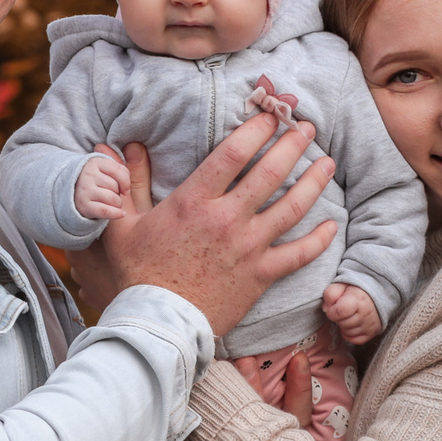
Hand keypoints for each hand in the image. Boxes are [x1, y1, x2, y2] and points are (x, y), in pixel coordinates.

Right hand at [74, 152, 127, 220]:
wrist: (75, 198)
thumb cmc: (99, 184)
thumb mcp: (108, 171)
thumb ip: (122, 164)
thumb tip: (136, 147)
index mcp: (95, 161)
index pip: (119, 170)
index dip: (126, 182)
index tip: (126, 189)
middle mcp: (87, 174)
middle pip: (116, 186)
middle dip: (118, 193)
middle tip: (109, 194)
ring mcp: (84, 189)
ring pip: (113, 198)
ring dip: (117, 204)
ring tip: (109, 202)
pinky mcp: (83, 205)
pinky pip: (106, 210)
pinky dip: (116, 214)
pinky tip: (120, 214)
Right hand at [97, 116, 339, 338]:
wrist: (158, 325)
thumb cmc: (139, 275)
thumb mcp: (123, 225)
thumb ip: (126, 184)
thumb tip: (111, 148)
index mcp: (194, 201)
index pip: (233, 153)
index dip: (257, 128)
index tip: (271, 115)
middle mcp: (226, 218)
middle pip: (270, 172)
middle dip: (293, 144)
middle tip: (307, 128)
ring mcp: (248, 247)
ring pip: (292, 207)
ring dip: (314, 181)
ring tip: (327, 163)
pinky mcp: (261, 275)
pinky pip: (299, 254)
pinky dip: (318, 238)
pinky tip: (330, 224)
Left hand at [321, 282, 382, 345]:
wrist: (376, 294)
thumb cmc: (355, 290)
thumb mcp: (341, 285)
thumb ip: (331, 294)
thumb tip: (326, 309)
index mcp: (358, 300)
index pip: (339, 312)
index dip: (332, 311)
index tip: (334, 307)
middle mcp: (366, 314)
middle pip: (342, 324)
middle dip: (338, 318)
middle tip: (343, 311)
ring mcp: (370, 325)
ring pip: (347, 333)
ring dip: (344, 326)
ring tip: (348, 316)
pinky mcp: (372, 333)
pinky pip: (354, 340)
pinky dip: (350, 334)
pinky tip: (352, 324)